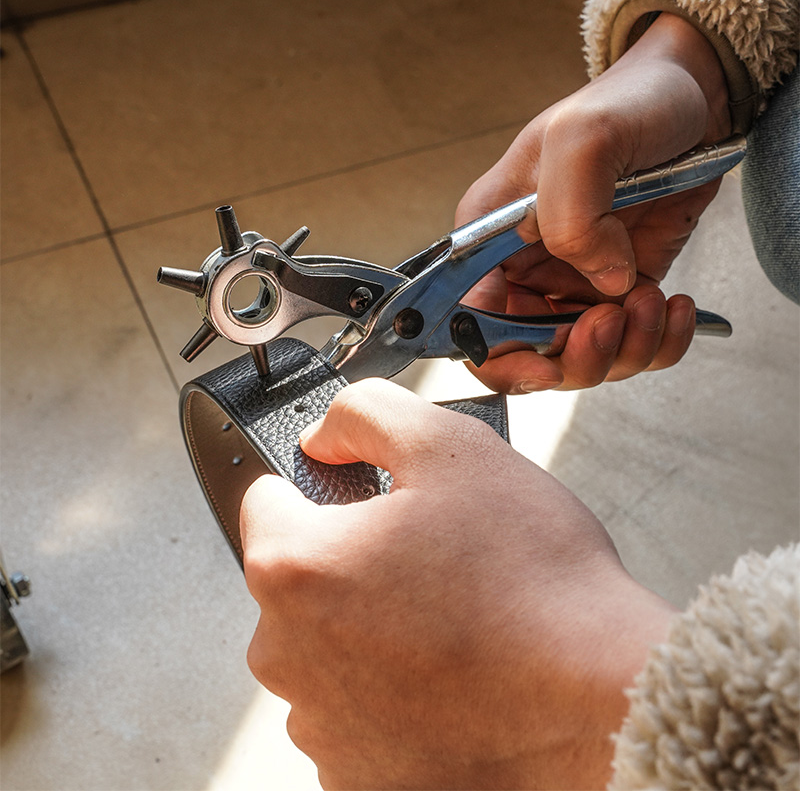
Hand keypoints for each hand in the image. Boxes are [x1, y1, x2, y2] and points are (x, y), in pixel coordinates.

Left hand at [241, 380, 675, 789]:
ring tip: (448, 624)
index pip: (268, 499)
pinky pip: (354, 708)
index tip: (369, 501)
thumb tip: (324, 439)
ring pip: (327, 645)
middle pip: (300, 578)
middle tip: (430, 562)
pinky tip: (447, 678)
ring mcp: (319, 724)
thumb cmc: (532, 580)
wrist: (598, 698)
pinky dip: (389, 691)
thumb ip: (365, 414)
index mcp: (294, 567)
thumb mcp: (450, 446)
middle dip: (350, 561)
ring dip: (370, 630)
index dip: (323, 487)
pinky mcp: (357, 775)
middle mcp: (286, 654)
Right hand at [456, 13, 731, 391]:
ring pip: (584, 363)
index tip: (547, 362)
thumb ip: (570, 216)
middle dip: (572, 358)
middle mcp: (524, 272)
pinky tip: (673, 305)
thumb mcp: (581, 140)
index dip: (501, 357)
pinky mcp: (619, 294)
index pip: (468, 323)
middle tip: (609, 319)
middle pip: (526, 356)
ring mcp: (572, 287)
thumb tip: (601, 280)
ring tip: (649, 297)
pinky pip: (633, 348)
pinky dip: (658, 344)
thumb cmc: (626, 104)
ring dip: (623, 349)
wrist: (691, 101)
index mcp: (487, 241)